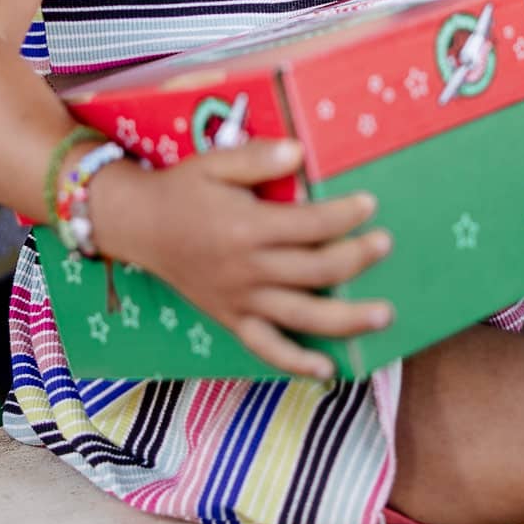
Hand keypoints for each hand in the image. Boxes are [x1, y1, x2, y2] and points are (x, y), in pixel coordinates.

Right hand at [88, 137, 393, 380]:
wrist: (138, 226)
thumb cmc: (183, 190)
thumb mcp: (214, 162)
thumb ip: (257, 157)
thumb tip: (300, 154)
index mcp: (247, 228)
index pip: (311, 226)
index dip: (346, 215)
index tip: (370, 204)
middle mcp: (247, 269)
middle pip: (316, 271)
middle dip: (357, 258)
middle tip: (386, 245)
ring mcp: (240, 300)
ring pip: (302, 317)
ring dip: (347, 319)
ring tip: (384, 314)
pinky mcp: (231, 319)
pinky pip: (266, 347)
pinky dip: (296, 363)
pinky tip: (327, 369)